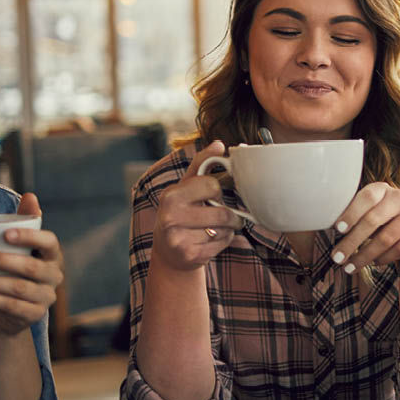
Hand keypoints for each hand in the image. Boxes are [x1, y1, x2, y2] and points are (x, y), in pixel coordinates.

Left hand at [0, 193, 63, 335]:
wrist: (14, 311)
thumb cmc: (16, 269)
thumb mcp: (20, 246)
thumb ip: (25, 221)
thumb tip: (30, 195)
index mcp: (53, 255)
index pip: (50, 242)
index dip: (30, 237)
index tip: (6, 233)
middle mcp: (55, 276)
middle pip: (30, 268)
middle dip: (1, 261)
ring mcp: (46, 297)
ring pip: (18, 288)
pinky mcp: (34, 315)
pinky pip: (11, 307)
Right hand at [150, 140, 242, 272]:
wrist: (168, 251)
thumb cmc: (180, 212)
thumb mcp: (186, 186)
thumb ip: (202, 164)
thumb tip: (219, 144)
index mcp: (171, 195)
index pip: (212, 186)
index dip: (218, 191)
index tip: (216, 194)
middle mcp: (171, 217)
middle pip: (222, 212)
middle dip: (230, 215)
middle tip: (228, 215)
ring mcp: (179, 238)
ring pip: (224, 230)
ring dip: (228, 229)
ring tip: (219, 227)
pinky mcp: (190, 256)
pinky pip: (222, 244)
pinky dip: (224, 241)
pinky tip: (212, 240)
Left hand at [330, 182, 399, 274]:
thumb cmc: (382, 221)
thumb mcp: (369, 212)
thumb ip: (352, 214)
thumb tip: (323, 222)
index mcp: (382, 189)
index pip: (366, 198)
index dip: (351, 213)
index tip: (337, 229)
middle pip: (373, 221)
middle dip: (352, 242)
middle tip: (337, 258)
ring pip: (386, 239)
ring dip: (364, 256)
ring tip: (350, 267)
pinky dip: (384, 258)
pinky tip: (373, 263)